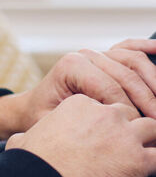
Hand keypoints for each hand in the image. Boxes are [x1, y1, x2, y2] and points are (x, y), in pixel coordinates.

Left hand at [0, 38, 155, 139]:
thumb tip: (117, 126)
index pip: (111, 88)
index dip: (130, 111)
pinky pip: (130, 48)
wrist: (34, 107)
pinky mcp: (106, 56)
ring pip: (135, 61)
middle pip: (127, 75)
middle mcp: (85, 55)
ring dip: (155, 82)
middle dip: (149, 100)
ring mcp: (97, 53)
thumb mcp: (55, 122)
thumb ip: (82, 121)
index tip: (143, 128)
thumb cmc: (43, 118)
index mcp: (71, 66)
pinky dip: (147, 48)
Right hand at [5, 94, 155, 176]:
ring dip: (150, 139)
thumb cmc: (32, 161)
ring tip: (140, 151)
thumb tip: (19, 140)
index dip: (105, 121)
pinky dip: (155, 160)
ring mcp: (124, 135)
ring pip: (152, 127)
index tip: (102, 134)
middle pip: (129, 113)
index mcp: (79, 104)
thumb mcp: (27, 136)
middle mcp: (105, 114)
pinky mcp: (138, 160)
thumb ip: (33, 133)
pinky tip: (149, 166)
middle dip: (130, 127)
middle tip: (126, 142)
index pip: (104, 104)